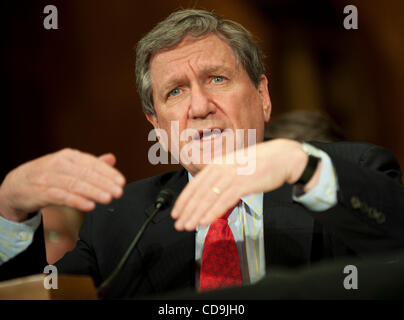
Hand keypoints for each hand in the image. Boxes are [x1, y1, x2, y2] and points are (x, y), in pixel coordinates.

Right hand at [0, 148, 125, 221]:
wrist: (16, 185)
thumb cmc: (48, 175)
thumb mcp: (70, 166)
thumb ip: (91, 164)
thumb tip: (112, 159)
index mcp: (69, 156)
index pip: (92, 163)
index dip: (108, 172)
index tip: (121, 181)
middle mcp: (59, 164)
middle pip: (85, 174)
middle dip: (104, 183)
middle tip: (119, 191)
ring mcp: (49, 177)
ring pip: (75, 184)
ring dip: (93, 192)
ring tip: (108, 198)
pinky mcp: (41, 192)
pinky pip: (61, 196)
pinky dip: (76, 201)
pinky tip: (89, 205)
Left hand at [171, 139, 319, 230]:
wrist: (282, 156)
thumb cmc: (260, 162)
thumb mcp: (235, 165)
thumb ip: (222, 176)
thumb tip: (210, 192)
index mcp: (217, 164)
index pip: (195, 184)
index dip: (183, 200)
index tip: (176, 212)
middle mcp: (221, 168)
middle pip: (199, 193)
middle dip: (187, 210)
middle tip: (178, 224)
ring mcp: (232, 175)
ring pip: (208, 198)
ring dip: (196, 214)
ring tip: (187, 226)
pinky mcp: (243, 183)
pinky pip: (224, 201)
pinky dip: (212, 212)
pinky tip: (204, 221)